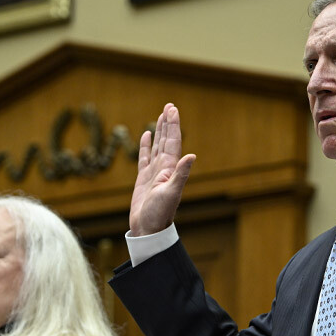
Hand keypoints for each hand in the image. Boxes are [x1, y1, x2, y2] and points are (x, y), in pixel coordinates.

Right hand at [129, 103, 195, 236]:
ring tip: (161, 116)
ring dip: (160, 131)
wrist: (149, 229)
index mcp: (170, 168)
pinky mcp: (143, 179)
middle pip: (167, 140)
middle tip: (169, 106)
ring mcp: (154, 172)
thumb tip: (191, 155)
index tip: (172, 109)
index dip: (173, 125)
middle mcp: (164, 167)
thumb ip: (181, 174)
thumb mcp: (170, 193)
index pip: (173, 141)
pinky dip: (146, 146)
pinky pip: (145, 158)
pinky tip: (146, 136)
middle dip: (168, 123)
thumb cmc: (159, 214)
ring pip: (157, 146)